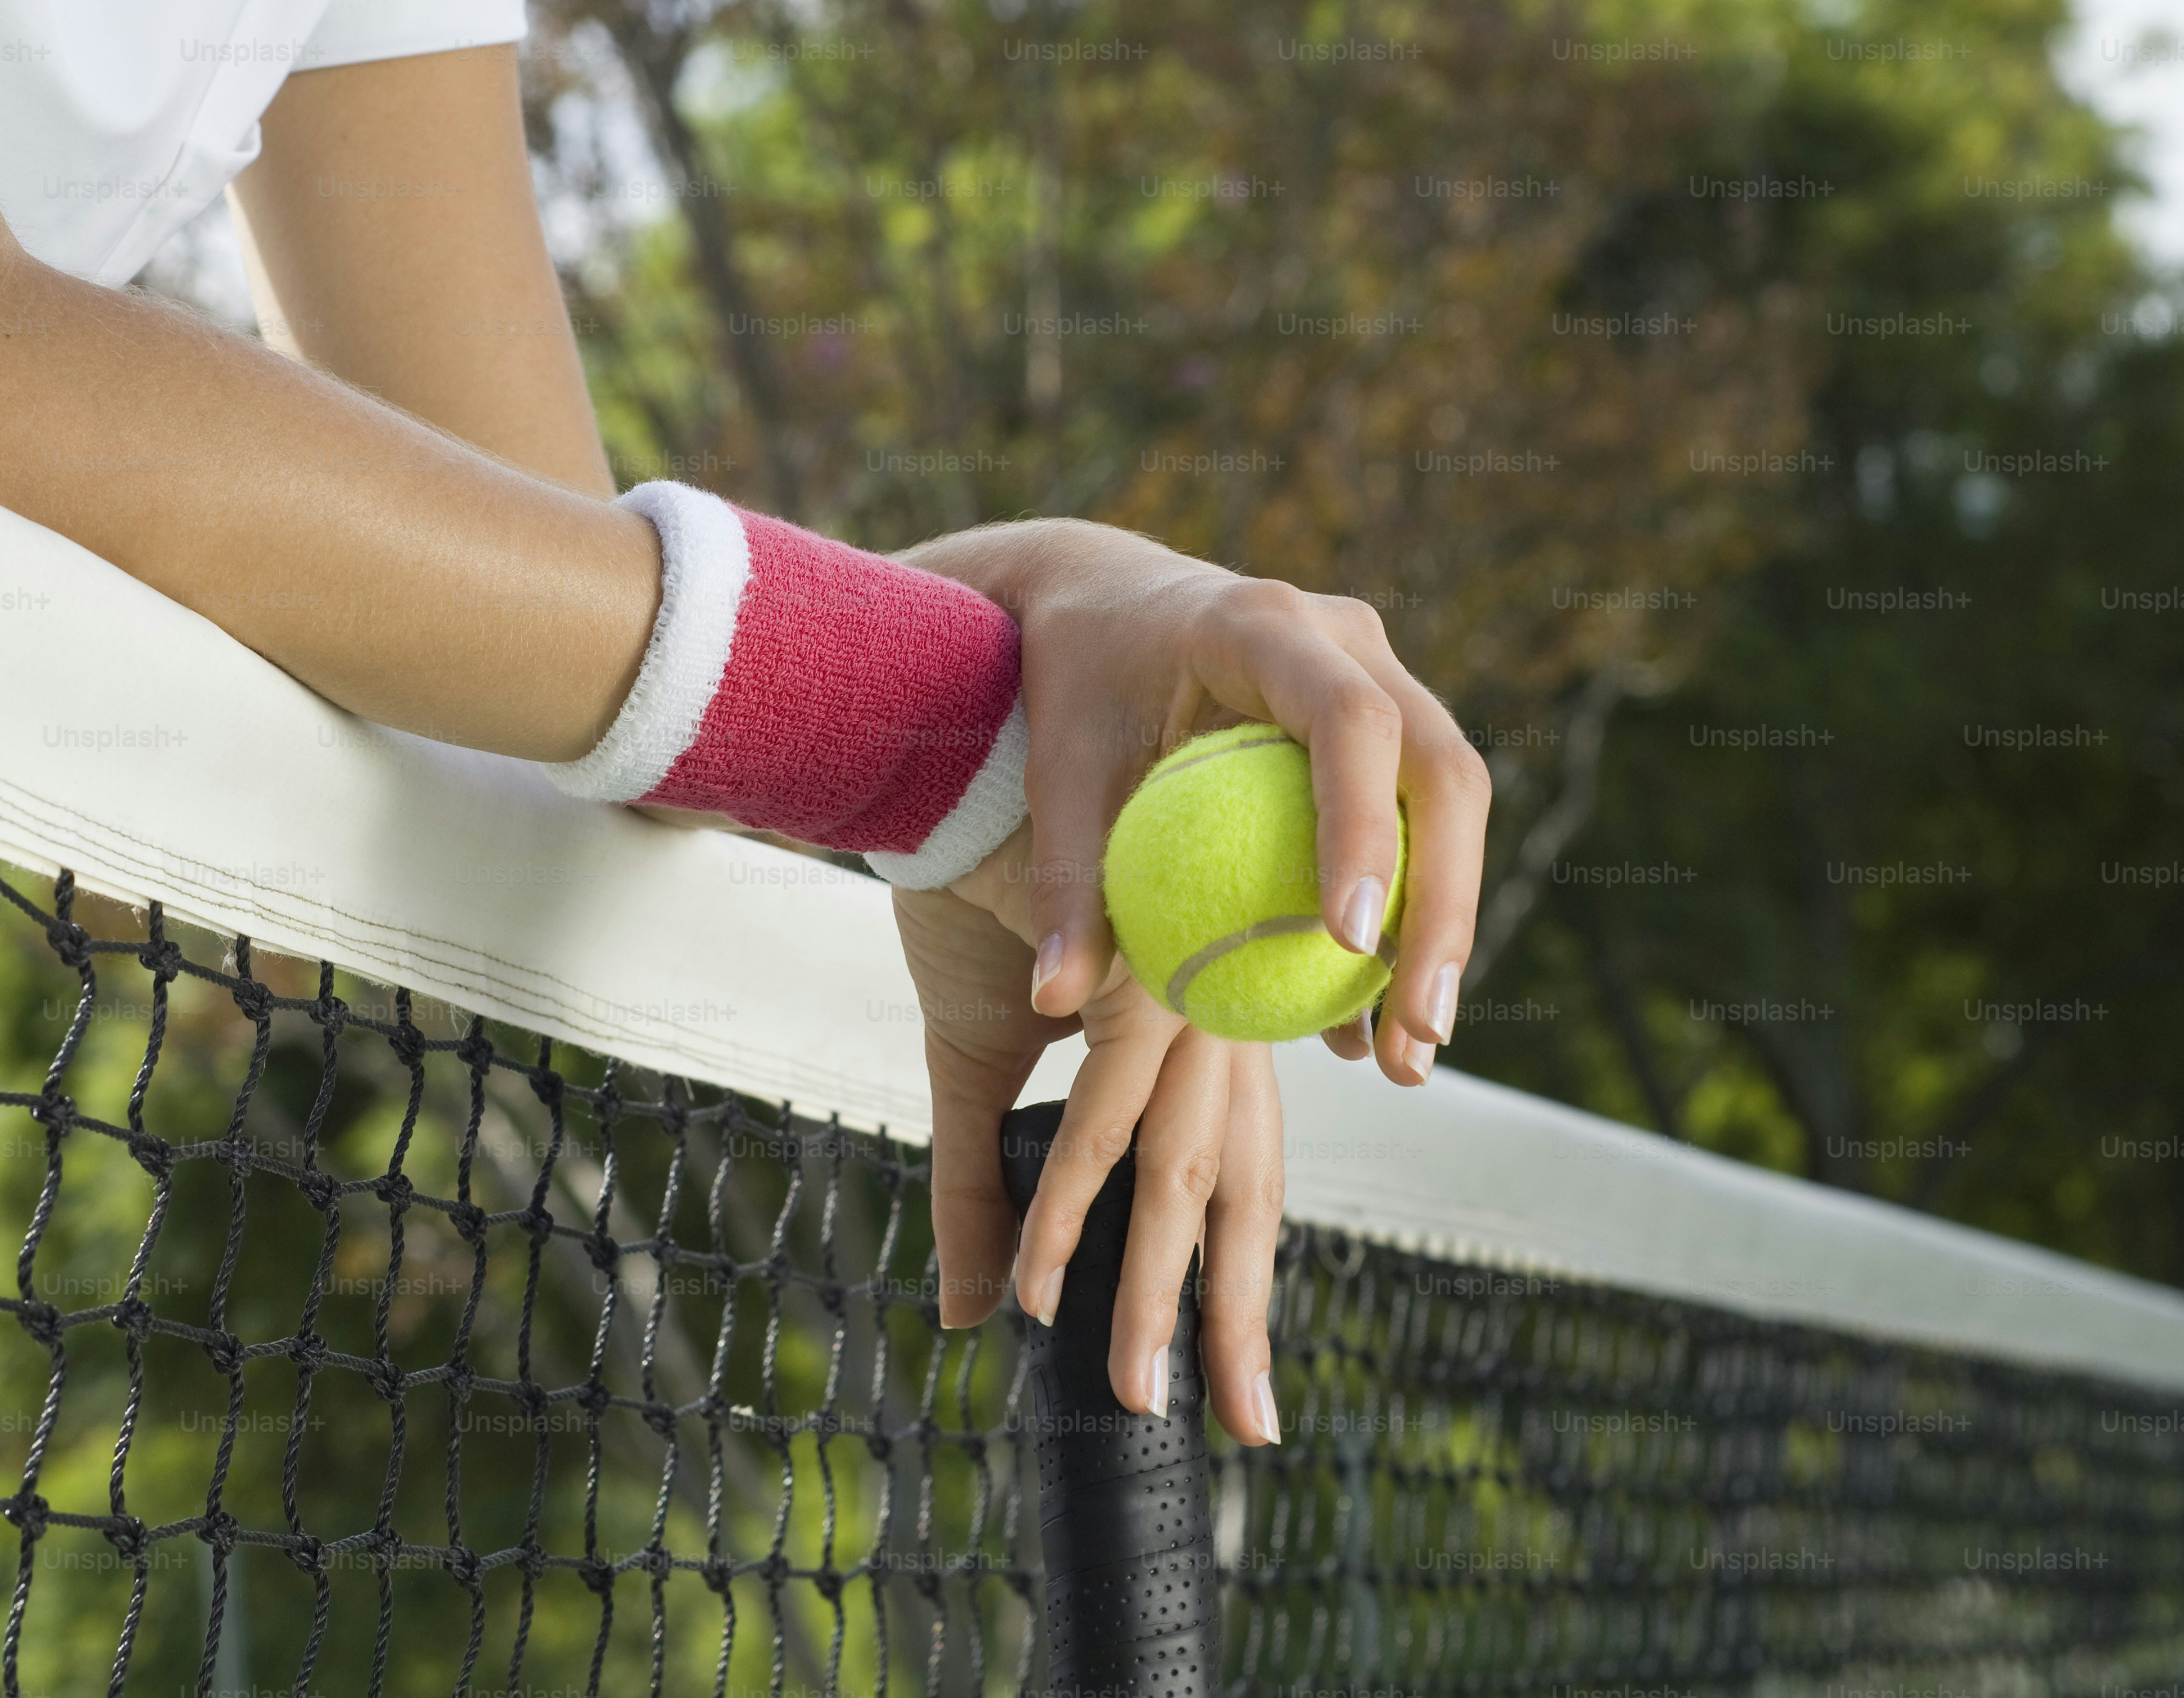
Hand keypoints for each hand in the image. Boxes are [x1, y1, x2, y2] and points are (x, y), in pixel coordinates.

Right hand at [895, 823, 1285, 1445]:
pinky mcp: (1135, 975)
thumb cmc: (977, 900)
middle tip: (1248, 1427)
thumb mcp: (972, 1070)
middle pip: (1239, 1189)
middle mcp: (1212, 1017)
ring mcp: (1183, 998)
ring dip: (1149, 1287)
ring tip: (1129, 1383)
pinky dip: (1069, 1201)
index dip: (1244, 1287)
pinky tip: (1038, 1275)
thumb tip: (967, 1315)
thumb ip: (979, 1192)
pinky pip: (1106, 1113)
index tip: (1247, 1398)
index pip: (1239, 1176)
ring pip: (1183, 1170)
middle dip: (1235, 1318)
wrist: (950, 771)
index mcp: (1202, 1029)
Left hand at [904, 518, 1490, 1082]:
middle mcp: (1345, 638)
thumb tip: (1053, 1002)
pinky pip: (1421, 822)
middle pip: (1440, 769)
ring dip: (1443, 927)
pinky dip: (1408, 917)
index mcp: (1263, 625)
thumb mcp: (1054, 769)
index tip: (1345, 940)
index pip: (1349, 721)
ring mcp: (1380, 673)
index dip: (1362, 826)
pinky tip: (1375, 1025)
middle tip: (1416, 1030)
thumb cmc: (1071, 680)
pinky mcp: (1386, 721)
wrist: (1099, 596)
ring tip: (1409, 1055)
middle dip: (1442, 906)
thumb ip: (1063, 878)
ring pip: (1452, 802)